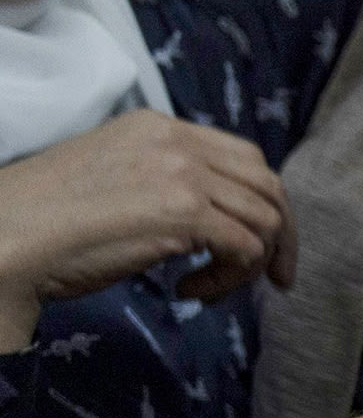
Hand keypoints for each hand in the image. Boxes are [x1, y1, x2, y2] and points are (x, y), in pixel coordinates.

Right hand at [0, 109, 293, 349]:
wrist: (8, 235)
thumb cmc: (50, 219)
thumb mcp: (117, 177)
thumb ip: (166, 179)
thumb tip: (216, 215)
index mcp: (159, 126)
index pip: (244, 157)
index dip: (264, 202)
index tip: (263, 242)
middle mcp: (176, 142)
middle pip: (267, 185)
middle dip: (281, 235)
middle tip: (273, 277)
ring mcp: (183, 174)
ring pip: (264, 220)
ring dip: (248, 265)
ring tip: (206, 288)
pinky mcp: (184, 213)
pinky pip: (245, 250)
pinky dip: (228, 280)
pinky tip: (187, 290)